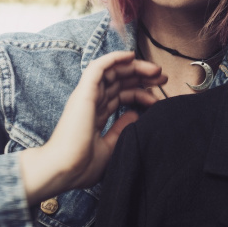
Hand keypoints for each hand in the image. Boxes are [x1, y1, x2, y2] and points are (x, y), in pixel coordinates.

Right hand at [19, 51, 166, 203]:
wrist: (65, 170)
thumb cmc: (81, 166)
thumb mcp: (110, 147)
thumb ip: (121, 129)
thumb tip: (135, 113)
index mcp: (95, 115)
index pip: (120, 95)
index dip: (140, 93)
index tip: (158, 98)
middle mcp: (91, 102)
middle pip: (119, 81)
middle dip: (142, 77)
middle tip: (163, 77)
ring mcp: (87, 95)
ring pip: (112, 71)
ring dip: (134, 66)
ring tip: (155, 70)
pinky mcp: (85, 92)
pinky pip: (99, 67)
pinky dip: (114, 58)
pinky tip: (131, 56)